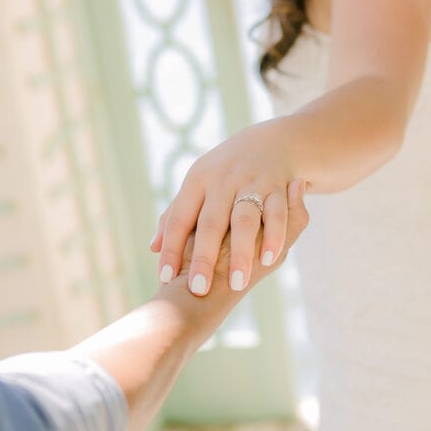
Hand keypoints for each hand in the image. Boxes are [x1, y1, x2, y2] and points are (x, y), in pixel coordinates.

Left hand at [149, 122, 300, 295]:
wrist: (269, 142)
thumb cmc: (223, 173)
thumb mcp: (198, 186)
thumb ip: (176, 215)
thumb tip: (153, 248)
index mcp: (198, 181)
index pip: (179, 218)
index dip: (171, 247)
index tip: (164, 276)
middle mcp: (223, 180)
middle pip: (211, 223)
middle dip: (205, 257)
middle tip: (198, 289)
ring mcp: (252, 182)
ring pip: (245, 220)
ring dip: (241, 253)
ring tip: (236, 283)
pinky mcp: (278, 185)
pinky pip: (276, 213)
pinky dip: (274, 236)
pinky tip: (268, 260)